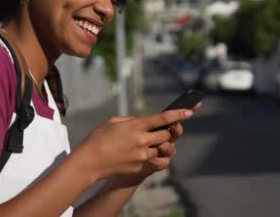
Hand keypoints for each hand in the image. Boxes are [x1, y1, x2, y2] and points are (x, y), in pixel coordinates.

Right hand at [75, 108, 194, 181]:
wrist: (90, 162)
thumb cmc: (98, 139)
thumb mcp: (113, 122)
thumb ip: (131, 120)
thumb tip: (142, 121)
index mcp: (135, 126)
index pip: (162, 118)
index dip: (178, 114)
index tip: (189, 111)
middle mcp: (141, 140)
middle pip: (166, 134)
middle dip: (165, 132)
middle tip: (157, 131)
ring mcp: (142, 155)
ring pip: (161, 148)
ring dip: (156, 145)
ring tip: (141, 144)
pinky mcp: (140, 166)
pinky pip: (154, 160)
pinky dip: (151, 156)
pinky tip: (142, 154)